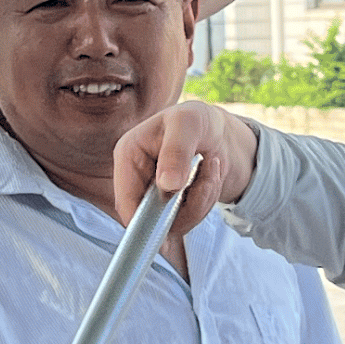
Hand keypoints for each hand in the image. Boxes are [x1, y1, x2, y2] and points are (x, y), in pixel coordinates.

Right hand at [109, 100, 255, 239]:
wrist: (218, 133)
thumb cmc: (197, 121)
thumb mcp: (188, 124)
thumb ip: (175, 151)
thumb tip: (167, 185)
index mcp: (128, 155)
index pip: (125, 200)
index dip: (142, 219)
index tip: (169, 221)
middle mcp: (137, 179)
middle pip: (150, 218)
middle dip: (186, 204)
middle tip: (206, 180)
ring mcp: (153, 195)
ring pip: (174, 222)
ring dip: (201, 200)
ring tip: (210, 169)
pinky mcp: (170, 206)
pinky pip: (189, 219)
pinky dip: (206, 201)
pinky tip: (210, 177)